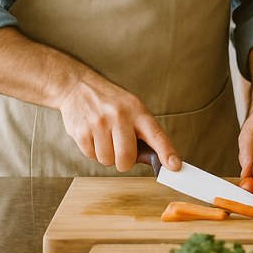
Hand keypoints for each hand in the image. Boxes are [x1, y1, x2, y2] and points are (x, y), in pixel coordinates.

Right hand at [57, 74, 179, 172]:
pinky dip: (93, 152)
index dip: (166, 152)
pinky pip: (91, 156)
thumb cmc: (111, 103)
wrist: (78, 87)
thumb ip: (144, 131)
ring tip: (105, 139)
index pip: (156, 135)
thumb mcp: (132, 108)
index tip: (174, 166)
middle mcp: (120, 116)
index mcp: (138, 110)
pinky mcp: (81, 132)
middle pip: (127, 157)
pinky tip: (93, 136)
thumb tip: (157, 159)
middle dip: (125, 162)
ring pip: (108, 160)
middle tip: (121, 151)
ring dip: (107, 156)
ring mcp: (99, 124)